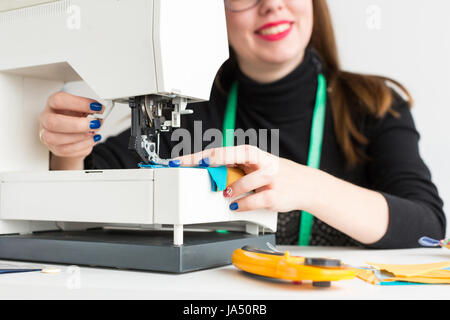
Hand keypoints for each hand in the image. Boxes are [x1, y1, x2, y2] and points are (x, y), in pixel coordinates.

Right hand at [39, 92, 103, 169]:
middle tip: (95, 124)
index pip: (59, 100)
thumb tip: (101, 112)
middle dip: (78, 125)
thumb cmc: (75, 117)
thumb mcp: (82, 109)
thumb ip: (89, 109)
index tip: (96, 107)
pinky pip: (66, 150)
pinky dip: (82, 146)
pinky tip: (92, 140)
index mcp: (52, 104)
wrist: (71, 132)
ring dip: (80, 137)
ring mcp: (47, 135)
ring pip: (56, 139)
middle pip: (53, 122)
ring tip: (94, 133)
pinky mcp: (54, 149)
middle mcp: (46, 119)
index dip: (79, 103)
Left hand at [176, 145, 315, 212]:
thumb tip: (208, 173)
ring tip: (225, 194)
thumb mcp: (254, 167)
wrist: (305, 185)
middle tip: (190, 168)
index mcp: (250, 153)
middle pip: (228, 156)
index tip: (181, 161)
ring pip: (243, 181)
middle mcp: (259, 161)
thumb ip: (235, 168)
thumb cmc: (275, 175)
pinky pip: (254, 200)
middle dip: (207, 162)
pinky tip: (236, 205)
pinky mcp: (274, 194)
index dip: (199, 156)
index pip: (220, 151)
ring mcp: (268, 177)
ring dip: (230, 189)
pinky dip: (243, 204)